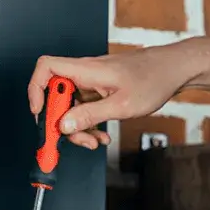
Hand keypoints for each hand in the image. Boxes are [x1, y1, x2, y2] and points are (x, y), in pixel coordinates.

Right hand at [27, 47, 184, 149]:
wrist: (173, 71)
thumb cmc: (153, 80)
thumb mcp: (121, 105)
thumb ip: (90, 115)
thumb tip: (64, 125)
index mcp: (86, 70)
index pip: (45, 69)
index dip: (36, 90)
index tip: (40, 114)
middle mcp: (85, 74)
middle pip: (57, 96)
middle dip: (62, 121)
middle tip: (76, 139)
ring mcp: (92, 83)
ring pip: (71, 107)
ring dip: (78, 128)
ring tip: (94, 141)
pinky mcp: (100, 91)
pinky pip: (85, 109)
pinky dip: (90, 124)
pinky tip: (101, 134)